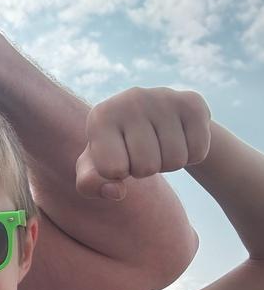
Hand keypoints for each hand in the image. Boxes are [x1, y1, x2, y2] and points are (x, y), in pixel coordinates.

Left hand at [76, 87, 210, 199]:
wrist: (152, 119)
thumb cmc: (116, 150)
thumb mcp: (94, 169)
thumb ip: (90, 185)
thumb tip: (115, 191)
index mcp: (100, 117)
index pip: (112, 171)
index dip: (118, 173)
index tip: (117, 156)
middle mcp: (130, 100)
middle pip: (146, 167)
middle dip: (144, 170)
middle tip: (141, 151)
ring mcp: (162, 98)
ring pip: (175, 161)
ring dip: (168, 163)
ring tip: (158, 144)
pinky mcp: (192, 102)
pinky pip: (198, 152)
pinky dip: (191, 155)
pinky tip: (178, 137)